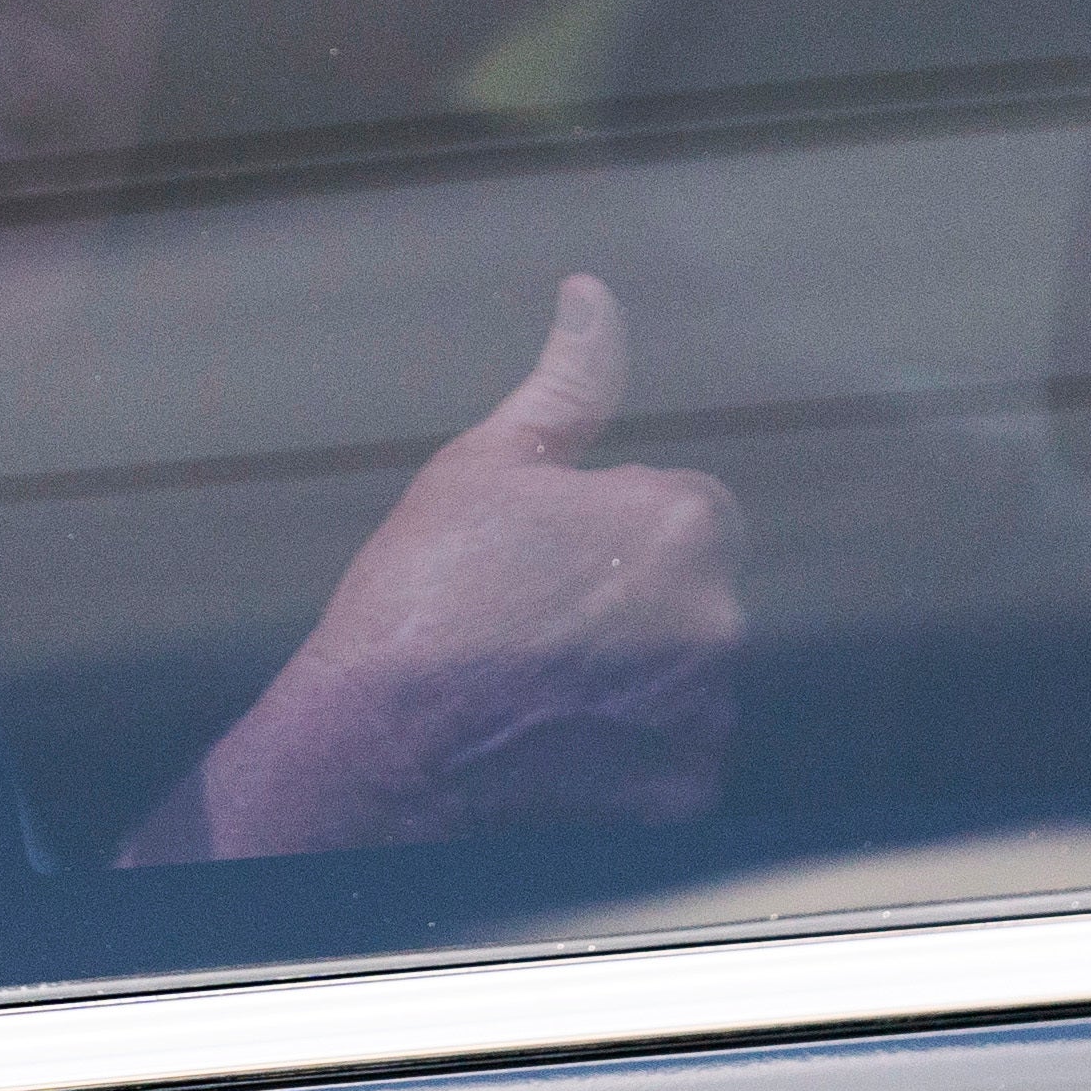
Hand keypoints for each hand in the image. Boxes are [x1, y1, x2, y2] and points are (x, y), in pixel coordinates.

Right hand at [118, 275, 743, 863]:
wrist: (372, 752)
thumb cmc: (421, 597)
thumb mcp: (487, 464)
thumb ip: (569, 382)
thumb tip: (593, 295)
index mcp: (682, 520)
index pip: (688, 514)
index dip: (611, 539)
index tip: (545, 570)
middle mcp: (717, 617)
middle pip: (692, 600)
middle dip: (632, 613)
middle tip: (531, 637)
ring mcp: (704, 714)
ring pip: (684, 684)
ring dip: (632, 690)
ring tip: (534, 702)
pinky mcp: (682, 795)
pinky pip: (670, 765)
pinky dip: (625, 764)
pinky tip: (551, 756)